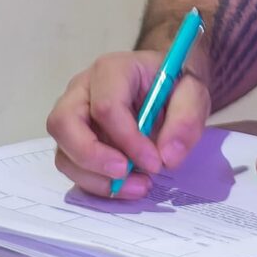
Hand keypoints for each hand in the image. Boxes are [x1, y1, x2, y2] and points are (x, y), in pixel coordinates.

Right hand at [48, 50, 210, 197]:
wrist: (166, 86)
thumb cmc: (173, 85)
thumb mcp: (194, 92)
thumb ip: (186, 120)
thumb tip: (167, 157)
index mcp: (111, 70)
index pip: (105, 106)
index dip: (128, 140)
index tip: (156, 162)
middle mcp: (82, 89)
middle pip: (63, 124)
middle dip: (93, 157)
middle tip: (126, 173)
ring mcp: (73, 115)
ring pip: (64, 152)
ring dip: (96, 178)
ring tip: (137, 186)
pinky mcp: (74, 140)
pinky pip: (73, 167)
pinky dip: (97, 184)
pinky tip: (127, 186)